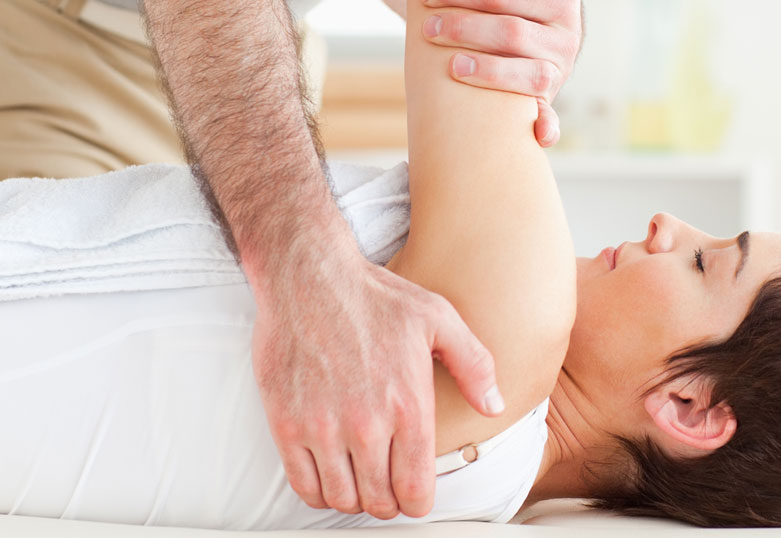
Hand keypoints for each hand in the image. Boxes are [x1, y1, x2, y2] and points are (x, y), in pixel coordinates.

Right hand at [251, 243, 502, 518]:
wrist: (308, 277)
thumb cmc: (375, 296)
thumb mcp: (439, 319)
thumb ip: (474, 365)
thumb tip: (494, 405)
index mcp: (408, 406)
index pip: (416, 489)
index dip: (418, 502)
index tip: (414, 494)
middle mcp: (366, 424)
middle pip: (379, 501)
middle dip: (387, 502)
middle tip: (386, 486)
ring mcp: (322, 427)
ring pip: (341, 499)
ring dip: (353, 498)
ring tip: (359, 478)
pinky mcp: (286, 424)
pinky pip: (303, 485)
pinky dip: (318, 491)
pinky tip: (328, 473)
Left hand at [418, 0, 585, 147]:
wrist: (544, 10)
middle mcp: (566, 37)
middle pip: (510, 34)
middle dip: (463, 29)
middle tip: (427, 27)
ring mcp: (558, 71)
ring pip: (526, 77)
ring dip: (487, 73)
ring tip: (451, 66)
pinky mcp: (548, 98)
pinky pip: (550, 117)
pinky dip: (545, 127)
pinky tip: (537, 135)